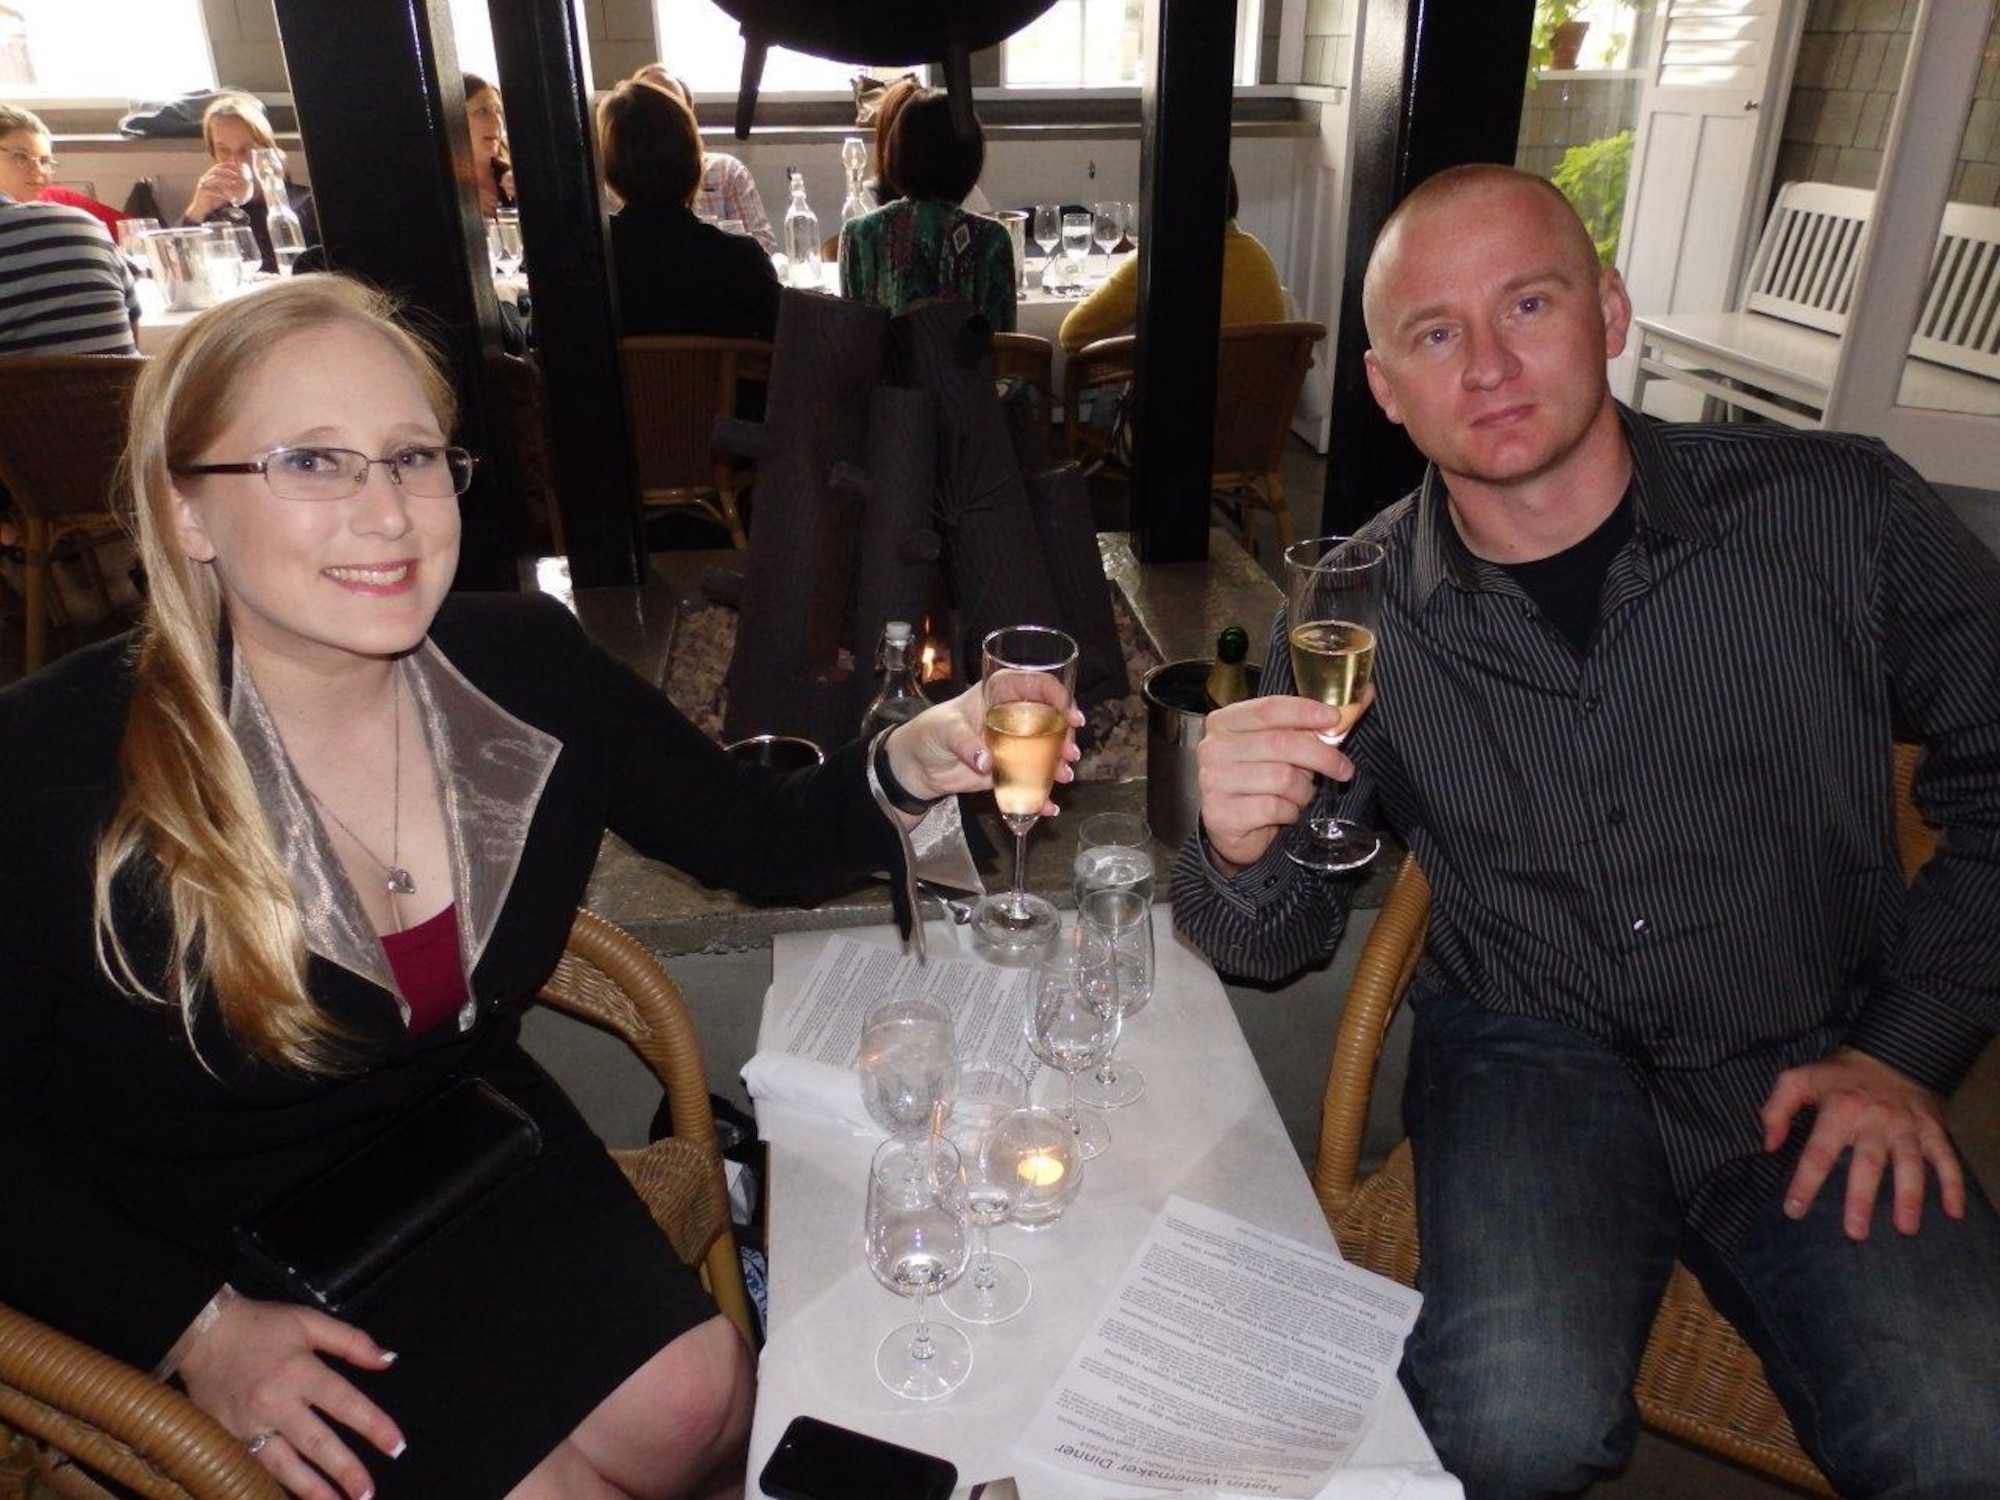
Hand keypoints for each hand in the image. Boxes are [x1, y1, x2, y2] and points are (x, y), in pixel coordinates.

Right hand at [178, 1293, 403, 1499]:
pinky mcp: (227, 1438)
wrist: (201, 1334)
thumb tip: (387, 1360)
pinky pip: (256, 1467)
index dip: (373, 1426)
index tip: (396, 1445)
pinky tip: (294, 1496)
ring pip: (284, 1465)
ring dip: (311, 1490)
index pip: (345, 1403)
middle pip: (317, 1443)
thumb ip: (351, 1341)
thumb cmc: (260, 1326)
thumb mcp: (309, 1322)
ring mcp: (248, 1425)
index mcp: (299, 1372)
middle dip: (345, 1471)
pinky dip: (276, 1484)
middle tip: (367, 1493)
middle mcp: (274, 1403)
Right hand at [187, 162, 248, 220]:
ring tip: (234, 183)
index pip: (218, 166)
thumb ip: (229, 186)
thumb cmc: (214, 199)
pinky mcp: (202, 192)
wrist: (203, 209)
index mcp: (210, 176)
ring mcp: (203, 184)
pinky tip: (229, 196)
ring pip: (214, 179)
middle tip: (237, 174)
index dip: (227, 165)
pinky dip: (221, 193)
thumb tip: (241, 182)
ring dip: (225, 180)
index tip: (237, 166)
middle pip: (216, 170)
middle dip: (227, 171)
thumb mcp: (224, 191)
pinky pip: (212, 190)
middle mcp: (205, 178)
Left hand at [884, 681, 1082, 817]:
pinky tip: (1049, 806)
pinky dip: (1040, 794)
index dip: (1059, 697)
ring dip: (1059, 764)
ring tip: (1064, 776)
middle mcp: (1012, 716)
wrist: (916, 767)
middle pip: (1050, 719)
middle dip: (1065, 736)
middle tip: (1070, 753)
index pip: (1037, 686)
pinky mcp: (1007, 770)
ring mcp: (1012, 744)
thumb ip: (965, 743)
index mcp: (999, 693)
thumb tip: (986, 762)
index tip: (1071, 716)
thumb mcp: (945, 730)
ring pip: (1045, 750)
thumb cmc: (929, 733)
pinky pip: (1029, 780)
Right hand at [1195, 694, 1359, 872]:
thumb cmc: (1260, 781)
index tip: (1335, 718)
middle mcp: (1213, 748)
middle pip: (1281, 743)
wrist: (1232, 828)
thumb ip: (1317, 724)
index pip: (1269, 708)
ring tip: (1300, 795)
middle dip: (1321, 756)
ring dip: (1303, 791)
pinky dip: (1289, 811)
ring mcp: (1213, 781)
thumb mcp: (1286, 747)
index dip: (1306, 711)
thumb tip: (1364, 695)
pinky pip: (1273, 807)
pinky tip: (1284, 812)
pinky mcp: (1220, 813)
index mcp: (1225, 722)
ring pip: (1281, 778)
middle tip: (1343, 769)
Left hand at [1760, 1048, 1965, 1240]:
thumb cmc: (1838, 1076)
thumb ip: (1776, 1110)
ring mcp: (1907, 1126)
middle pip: (1867, 1164)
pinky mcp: (1932, 1129)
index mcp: (1839, 1110)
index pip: (1818, 1152)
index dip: (1805, 1182)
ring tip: (1905, 1229)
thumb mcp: (1797, 1080)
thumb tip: (1769, 1146)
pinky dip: (1953, 1185)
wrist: (1890, 1053)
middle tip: (1855, 1233)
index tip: (1794, 1210)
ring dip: (1909, 1197)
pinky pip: (1946, 1158)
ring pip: (1909, 1165)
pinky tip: (1954, 1212)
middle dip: (1861, 1199)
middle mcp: (1875, 1120)